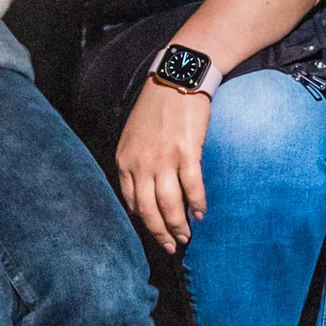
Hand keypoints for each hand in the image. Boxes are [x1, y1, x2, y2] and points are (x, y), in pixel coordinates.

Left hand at [116, 77, 212, 254]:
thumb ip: (136, 163)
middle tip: (172, 246)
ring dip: (179, 225)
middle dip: (161, 232)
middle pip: (149, 210)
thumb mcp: (134, 136)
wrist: (177, 80)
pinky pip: (192, 187)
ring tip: (187, 236)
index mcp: (125, 160)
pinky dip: (197, 204)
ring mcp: (164, 159)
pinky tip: (201, 214)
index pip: (130, 201)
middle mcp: (141, 163)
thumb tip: (146, 192)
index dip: (144, 221)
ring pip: (170, 205)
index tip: (155, 231)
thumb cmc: (157, 107)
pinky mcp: (187, 152)